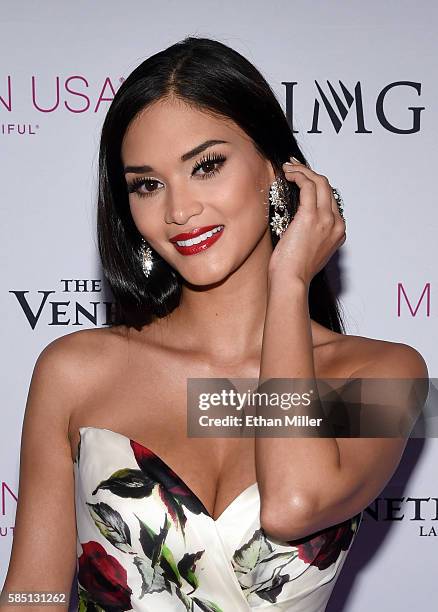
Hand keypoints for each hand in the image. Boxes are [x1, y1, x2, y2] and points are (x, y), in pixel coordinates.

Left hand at [268, 158, 345, 285]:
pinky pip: (307, 186)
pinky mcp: (311, 216)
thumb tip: (297, 220)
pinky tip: (287, 174)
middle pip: (327, 187)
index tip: (301, 179)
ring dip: (303, 171)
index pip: (329, 200)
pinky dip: (298, 176)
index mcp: (338, 232)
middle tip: (294, 166)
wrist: (291, 281)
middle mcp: (336, 223)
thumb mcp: (308, 250)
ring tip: (288, 168)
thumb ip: (310, 233)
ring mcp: (326, 219)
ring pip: (319, 182)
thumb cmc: (293, 271)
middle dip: (310, 172)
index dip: (315, 185)